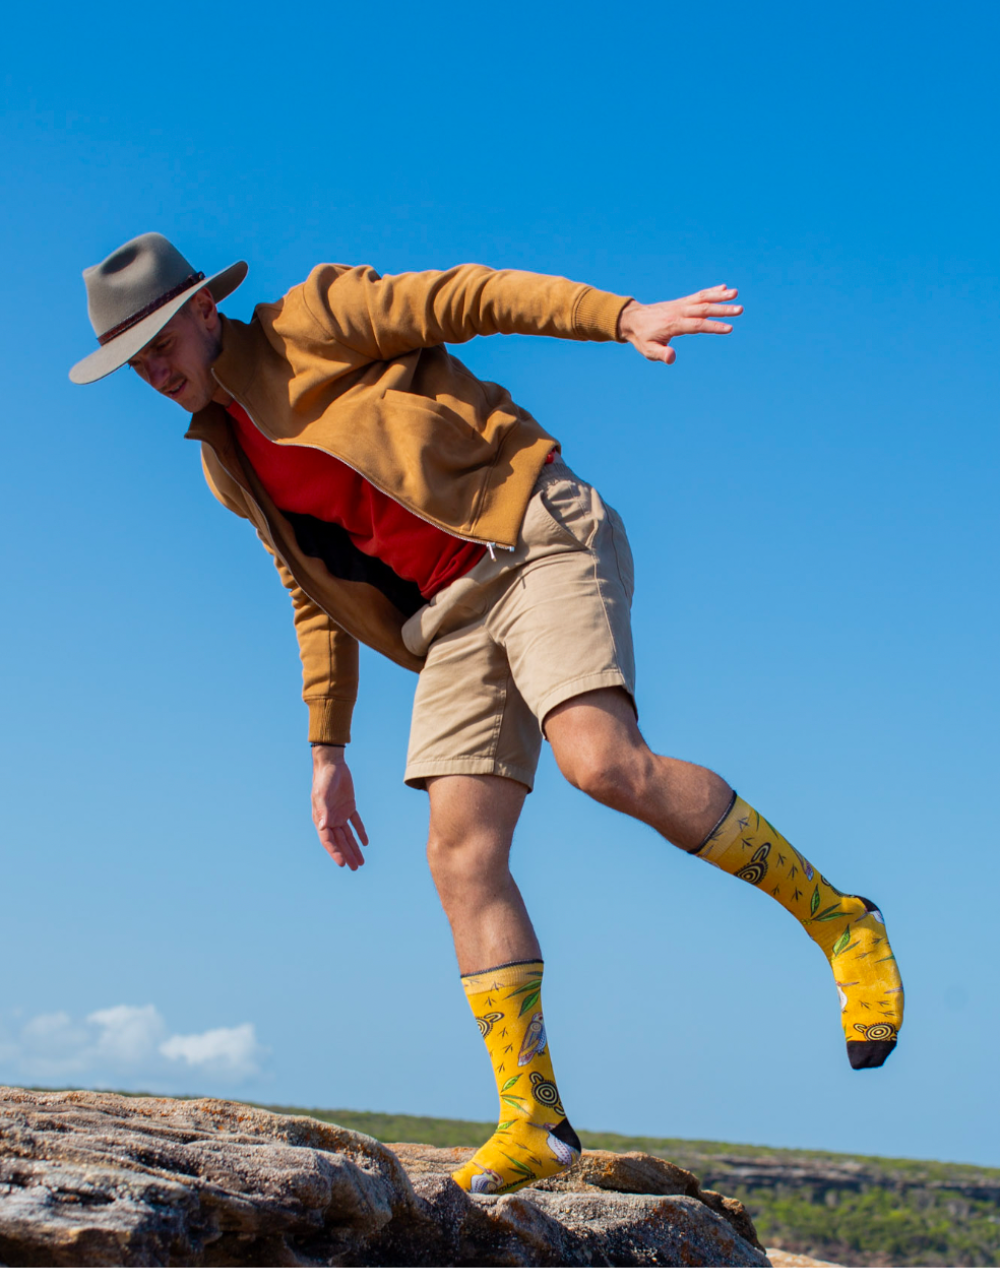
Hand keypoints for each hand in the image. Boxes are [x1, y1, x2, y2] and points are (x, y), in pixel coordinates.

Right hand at [311, 745, 368, 869]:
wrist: (332, 765)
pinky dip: (360, 832)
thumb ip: (323, 811)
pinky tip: (366, 843)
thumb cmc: (324, 779)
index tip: (343, 863)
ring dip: (354, 848)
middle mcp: (330, 819)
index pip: (328, 840)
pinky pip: (356, 823)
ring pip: (348, 835)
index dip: (335, 852)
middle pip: (340, 842)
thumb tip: (322, 827)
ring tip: (361, 862)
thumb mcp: (323, 794)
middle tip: (356, 867)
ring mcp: (340, 814)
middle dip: (347, 855)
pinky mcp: (349, 807)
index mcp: (320, 819)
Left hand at [618, 285, 742, 363]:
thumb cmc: (642, 338)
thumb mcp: (648, 350)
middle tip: (740, 309)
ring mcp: (680, 305)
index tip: (729, 328)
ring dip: (720, 296)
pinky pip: (698, 295)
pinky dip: (711, 291)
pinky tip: (723, 289)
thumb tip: (672, 358)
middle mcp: (679, 312)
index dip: (713, 326)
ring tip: (736, 293)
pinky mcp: (681, 303)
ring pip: (702, 299)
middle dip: (722, 309)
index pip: (697, 325)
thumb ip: (661, 354)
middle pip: (704, 309)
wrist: (632, 320)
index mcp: (673, 324)